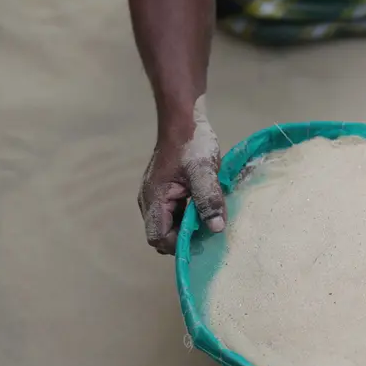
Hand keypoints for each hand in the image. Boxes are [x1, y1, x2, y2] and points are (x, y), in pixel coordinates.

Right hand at [138, 114, 224, 254]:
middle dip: (185, 238)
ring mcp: (156, 196)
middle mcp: (149, 201)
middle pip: (163, 234)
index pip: (158, 237)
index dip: (179, 245)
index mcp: (153, 199)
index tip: (202, 241)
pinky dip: (189, 216)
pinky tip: (206, 209)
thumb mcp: (204, 171)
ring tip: (210, 222)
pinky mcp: (165, 191)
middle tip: (209, 233)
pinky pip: (174, 213)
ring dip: (188, 227)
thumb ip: (208, 199)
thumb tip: (216, 228)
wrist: (185, 121)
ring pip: (170, 224)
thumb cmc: (192, 144)